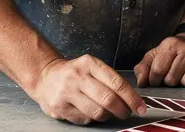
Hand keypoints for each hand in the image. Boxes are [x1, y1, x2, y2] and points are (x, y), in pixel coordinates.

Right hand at [28, 55, 146, 124]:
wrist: (45, 76)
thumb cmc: (74, 72)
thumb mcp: (92, 66)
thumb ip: (110, 79)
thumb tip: (131, 98)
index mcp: (89, 64)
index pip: (117, 83)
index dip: (132, 98)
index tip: (140, 106)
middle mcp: (77, 77)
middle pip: (108, 99)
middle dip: (123, 110)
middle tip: (127, 113)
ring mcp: (67, 93)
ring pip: (97, 112)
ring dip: (109, 116)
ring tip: (111, 113)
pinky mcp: (59, 107)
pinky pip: (84, 119)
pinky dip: (93, 119)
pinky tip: (92, 112)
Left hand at [134, 34, 184, 87]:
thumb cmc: (172, 51)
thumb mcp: (155, 55)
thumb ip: (143, 68)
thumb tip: (141, 83)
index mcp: (170, 44)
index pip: (157, 72)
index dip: (154, 80)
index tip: (157, 78)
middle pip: (171, 80)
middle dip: (169, 81)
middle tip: (172, 74)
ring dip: (183, 82)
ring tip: (183, 73)